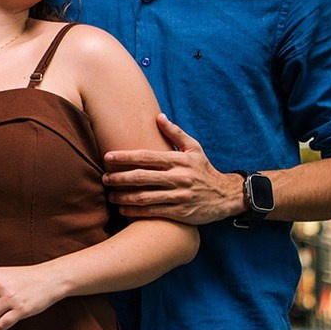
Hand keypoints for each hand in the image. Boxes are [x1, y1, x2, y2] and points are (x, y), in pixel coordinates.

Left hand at [102, 113, 243, 224]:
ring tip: (110, 196)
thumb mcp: (194, 148)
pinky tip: (123, 210)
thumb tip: (158, 116)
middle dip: (119, 178)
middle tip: (104, 178)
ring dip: (124, 197)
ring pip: (145, 197)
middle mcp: (178, 178)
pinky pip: (154, 212)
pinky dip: (136, 212)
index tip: (107, 157)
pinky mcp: (181, 213)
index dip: (125, 157)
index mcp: (178, 160)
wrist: (226, 196)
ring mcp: (179, 196)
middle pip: (142, 177)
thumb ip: (175, 133)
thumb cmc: (204, 170)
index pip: (146, 157)